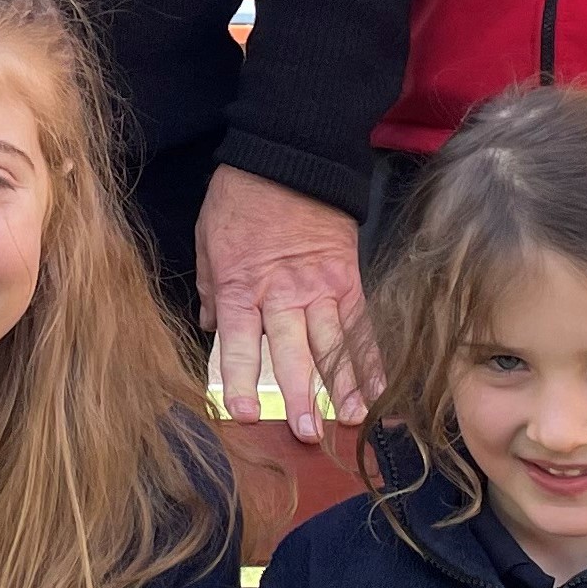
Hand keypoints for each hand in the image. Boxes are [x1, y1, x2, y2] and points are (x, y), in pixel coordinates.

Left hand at [197, 165, 378, 444]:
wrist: (289, 155)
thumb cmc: (240, 199)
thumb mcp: (208, 241)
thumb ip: (209, 287)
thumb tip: (208, 324)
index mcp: (240, 287)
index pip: (239, 345)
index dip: (241, 382)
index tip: (244, 415)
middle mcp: (282, 294)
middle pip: (291, 353)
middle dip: (298, 396)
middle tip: (305, 433)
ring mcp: (319, 287)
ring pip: (331, 344)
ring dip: (342, 385)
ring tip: (351, 419)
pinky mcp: (348, 278)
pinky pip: (361, 324)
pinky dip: (371, 357)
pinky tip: (378, 386)